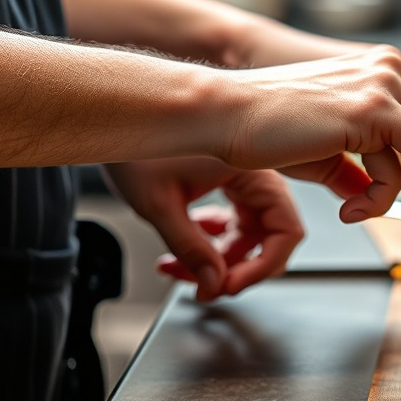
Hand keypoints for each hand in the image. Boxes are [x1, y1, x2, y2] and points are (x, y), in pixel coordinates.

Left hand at [103, 156, 316, 300]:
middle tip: (204, 286)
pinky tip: (181, 248)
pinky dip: (210, 241)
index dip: (263, 266)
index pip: (286, 229)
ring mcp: (241, 177)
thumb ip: (191, 249)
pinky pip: (230, 221)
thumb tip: (215, 285)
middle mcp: (254, 172)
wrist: (114, 115)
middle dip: (238, 267)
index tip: (228, 286)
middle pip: (268, 235)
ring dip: (219, 258)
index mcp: (253, 169)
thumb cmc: (136, 144)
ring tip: (180, 269)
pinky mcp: (225, 180)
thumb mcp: (159, 204)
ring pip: (247, 233)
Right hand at [219, 46, 400, 230]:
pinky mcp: (372, 106)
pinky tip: (358, 210)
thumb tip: (387, 196)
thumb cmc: (269, 129)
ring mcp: (385, 82)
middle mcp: (392, 68)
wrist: (225, 114)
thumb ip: (365, 166)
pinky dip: (396, 194)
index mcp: (387, 70)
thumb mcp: (332, 149)